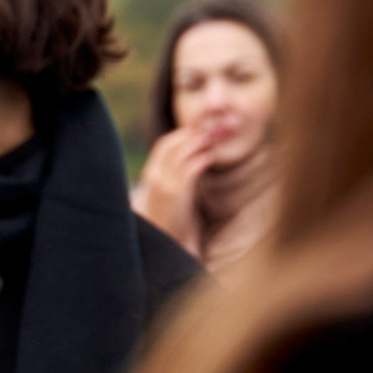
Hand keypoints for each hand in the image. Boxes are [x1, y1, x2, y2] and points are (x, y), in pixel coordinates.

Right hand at [133, 128, 215, 255]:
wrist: (167, 247)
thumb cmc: (175, 221)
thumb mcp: (174, 194)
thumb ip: (181, 176)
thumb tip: (199, 159)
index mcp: (152, 175)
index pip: (166, 143)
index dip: (186, 133)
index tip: (205, 127)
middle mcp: (156, 176)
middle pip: (175, 142)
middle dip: (196, 131)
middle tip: (218, 126)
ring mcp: (165, 185)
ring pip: (184, 151)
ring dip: (203, 141)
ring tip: (219, 136)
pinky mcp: (177, 195)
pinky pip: (191, 167)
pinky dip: (203, 158)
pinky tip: (213, 157)